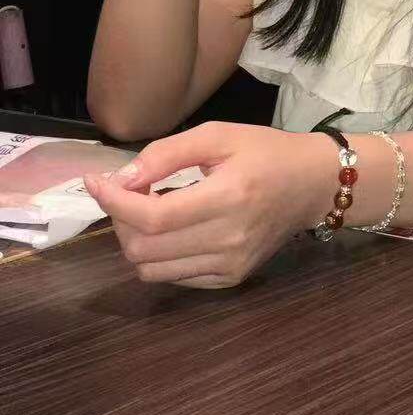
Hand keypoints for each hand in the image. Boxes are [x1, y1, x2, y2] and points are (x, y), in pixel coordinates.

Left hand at [82, 122, 335, 287]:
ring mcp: (230, 265)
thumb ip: (167, 153)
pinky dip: (160, 256)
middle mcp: (229, 239)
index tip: (96, 182)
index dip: (114, 203)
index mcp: (228, 198)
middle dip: (121, 219)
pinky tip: (173, 231)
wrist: (314, 185)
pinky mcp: (231, 279)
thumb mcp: (219, 135)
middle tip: (129, 193)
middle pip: (144, 248)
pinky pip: (173, 278)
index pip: (152, 216)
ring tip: (149, 213)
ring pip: (151, 270)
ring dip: (136, 241)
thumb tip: (122, 179)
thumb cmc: (267, 152)